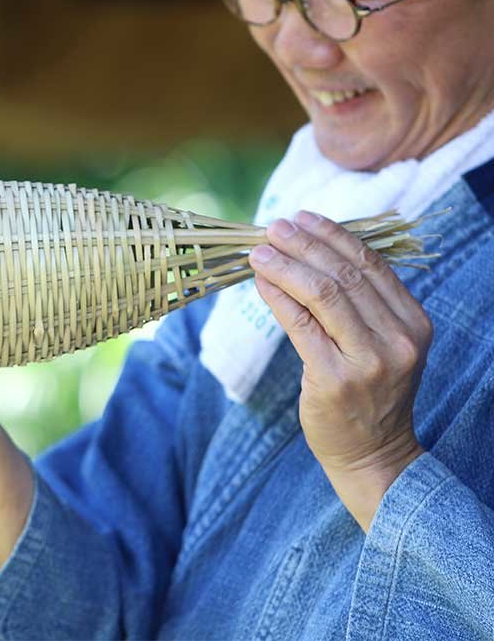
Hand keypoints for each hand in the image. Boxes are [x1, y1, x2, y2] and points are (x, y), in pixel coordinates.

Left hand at [249, 210, 430, 529]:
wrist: (373, 454)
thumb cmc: (370, 393)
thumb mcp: (381, 344)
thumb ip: (360, 304)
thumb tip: (311, 252)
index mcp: (414, 322)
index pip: (371, 264)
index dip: (334, 236)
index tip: (303, 218)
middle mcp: (398, 339)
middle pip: (344, 274)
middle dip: (304, 244)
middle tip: (273, 227)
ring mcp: (369, 361)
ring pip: (322, 294)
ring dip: (285, 266)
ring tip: (259, 251)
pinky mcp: (334, 379)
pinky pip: (300, 325)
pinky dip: (277, 297)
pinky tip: (261, 282)